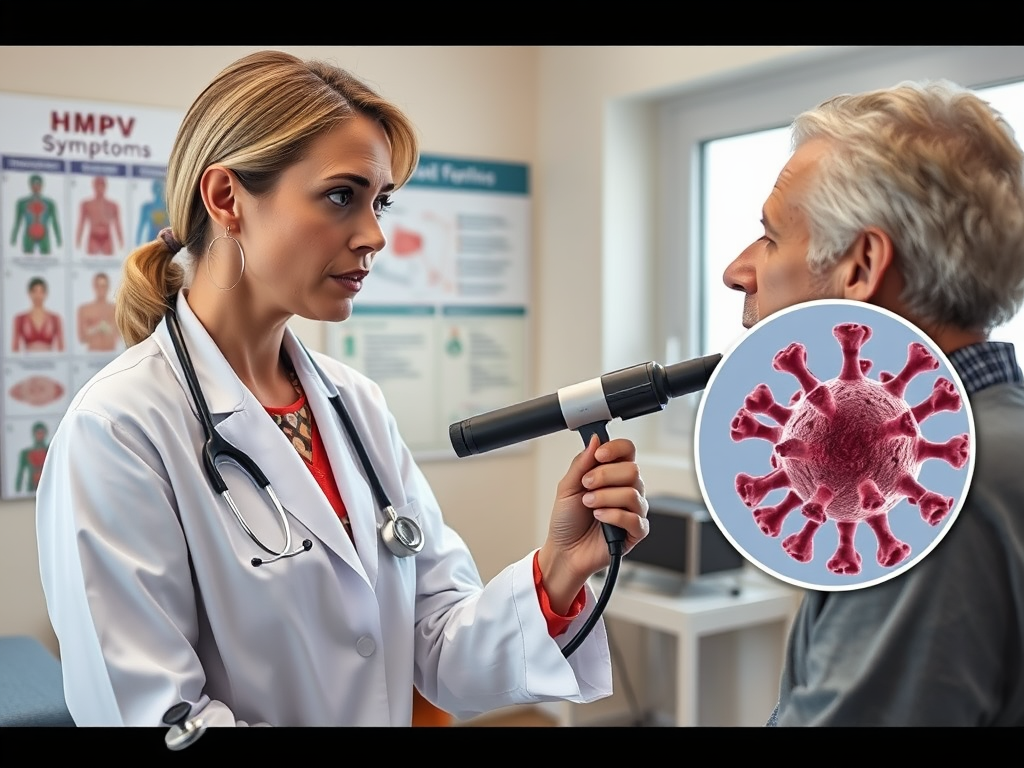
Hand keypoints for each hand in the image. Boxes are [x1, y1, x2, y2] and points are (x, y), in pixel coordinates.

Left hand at [537, 434, 647, 612]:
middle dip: (604, 475)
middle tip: (586, 486)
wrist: (564, 550)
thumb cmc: (567, 520)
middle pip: (632, 470)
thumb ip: (581, 463)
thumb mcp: (567, 487)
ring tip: (589, 505)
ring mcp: (634, 510)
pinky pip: (634, 518)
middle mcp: (627, 489)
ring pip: (633, 493)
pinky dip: (613, 515)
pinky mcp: (636, 531)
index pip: (628, 451)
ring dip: (604, 497)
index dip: (616, 449)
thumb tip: (595, 440)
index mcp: (613, 475)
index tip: (599, 455)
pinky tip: (599, 517)